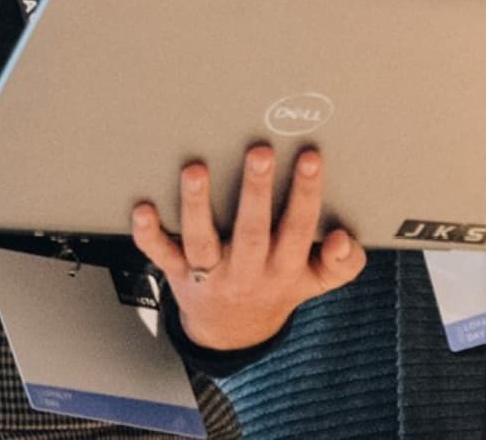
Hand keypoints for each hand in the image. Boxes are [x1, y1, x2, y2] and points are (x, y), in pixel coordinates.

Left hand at [132, 146, 365, 350]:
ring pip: (202, 241)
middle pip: (251, 232)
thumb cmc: (278, 287)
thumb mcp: (318, 281)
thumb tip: (343, 239)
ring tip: (196, 170)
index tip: (310, 157)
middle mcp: (247, 271)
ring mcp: (210, 273)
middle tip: (260, 151)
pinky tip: (143, 209)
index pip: (298, 229)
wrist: (233, 333)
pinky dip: (149, 234)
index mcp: (284, 268)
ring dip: (198, 206)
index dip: (305, 194)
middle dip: (256, 191)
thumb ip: (342, 261)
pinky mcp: (178, 273)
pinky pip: (162, 255)